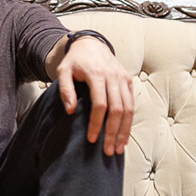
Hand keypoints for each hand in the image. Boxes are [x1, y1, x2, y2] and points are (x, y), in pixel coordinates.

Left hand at [55, 38, 133, 156]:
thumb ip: (65, 90)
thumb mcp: (63, 71)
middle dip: (113, 132)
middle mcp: (113, 76)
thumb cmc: (74, 61)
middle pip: (117, 109)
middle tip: (108, 151)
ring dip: (124, 130)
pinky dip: (129, 122)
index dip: (97, 123)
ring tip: (119, 149)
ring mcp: (123, 78)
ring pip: (128, 109)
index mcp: (97, 74)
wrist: (91, 43)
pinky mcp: (129, 81)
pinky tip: (124, 136)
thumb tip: (70, 111)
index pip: (100, 104)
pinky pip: (132, 104)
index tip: (92, 139)